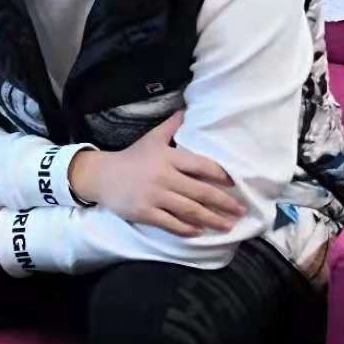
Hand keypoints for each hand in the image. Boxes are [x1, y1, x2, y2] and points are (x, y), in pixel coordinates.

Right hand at [68, 112, 246, 236]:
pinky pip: (171, 224)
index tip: (235, 184)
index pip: (201, 166)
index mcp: (168, 157)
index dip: (220, 175)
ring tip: (227, 226)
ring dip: (211, 219)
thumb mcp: (152, 138)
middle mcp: (163, 177)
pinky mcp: (145, 213)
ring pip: (189, 211)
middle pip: (200, 192)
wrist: (102, 176)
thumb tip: (188, 110)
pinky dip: (187, 229)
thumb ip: (172, 126)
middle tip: (241, 210)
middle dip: (223, 203)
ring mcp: (154, 196)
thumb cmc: (132, 157)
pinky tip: (200, 232)